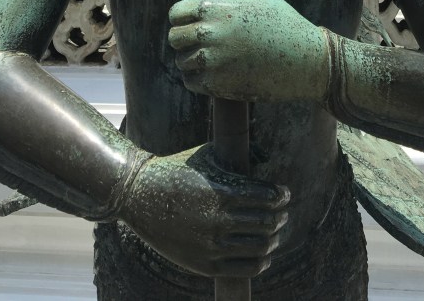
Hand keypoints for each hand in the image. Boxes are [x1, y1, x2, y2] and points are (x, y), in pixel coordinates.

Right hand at [120, 144, 288, 277]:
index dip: (281, 196)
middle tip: (282, 212)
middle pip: (266, 223)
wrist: (139, 195)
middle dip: (280, 217)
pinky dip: (261, 262)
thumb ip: (235, 157)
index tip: (284, 193)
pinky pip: (244, 269)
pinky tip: (264, 253)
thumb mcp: (206, 155)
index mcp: (221, 192)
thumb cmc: (177, 169)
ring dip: (273, 238)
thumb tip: (266, 158)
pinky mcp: (204, 265)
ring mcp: (211, 246)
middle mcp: (218, 221)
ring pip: (259, 247)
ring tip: (274, 231)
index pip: (266, 197)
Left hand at [168, 0, 328, 102]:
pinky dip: (197, 79)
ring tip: (206, 59)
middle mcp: (209, 34)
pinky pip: (192, 82)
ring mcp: (212, 61)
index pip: (176, 12)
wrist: (305, 59)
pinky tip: (211, 73)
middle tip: (195, 42)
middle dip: (183, 39)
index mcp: (216, 9)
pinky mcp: (218, 85)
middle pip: (174, 37)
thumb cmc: (284, 22)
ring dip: (190, 60)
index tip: (188, 23)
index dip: (180, 17)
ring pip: (181, 62)